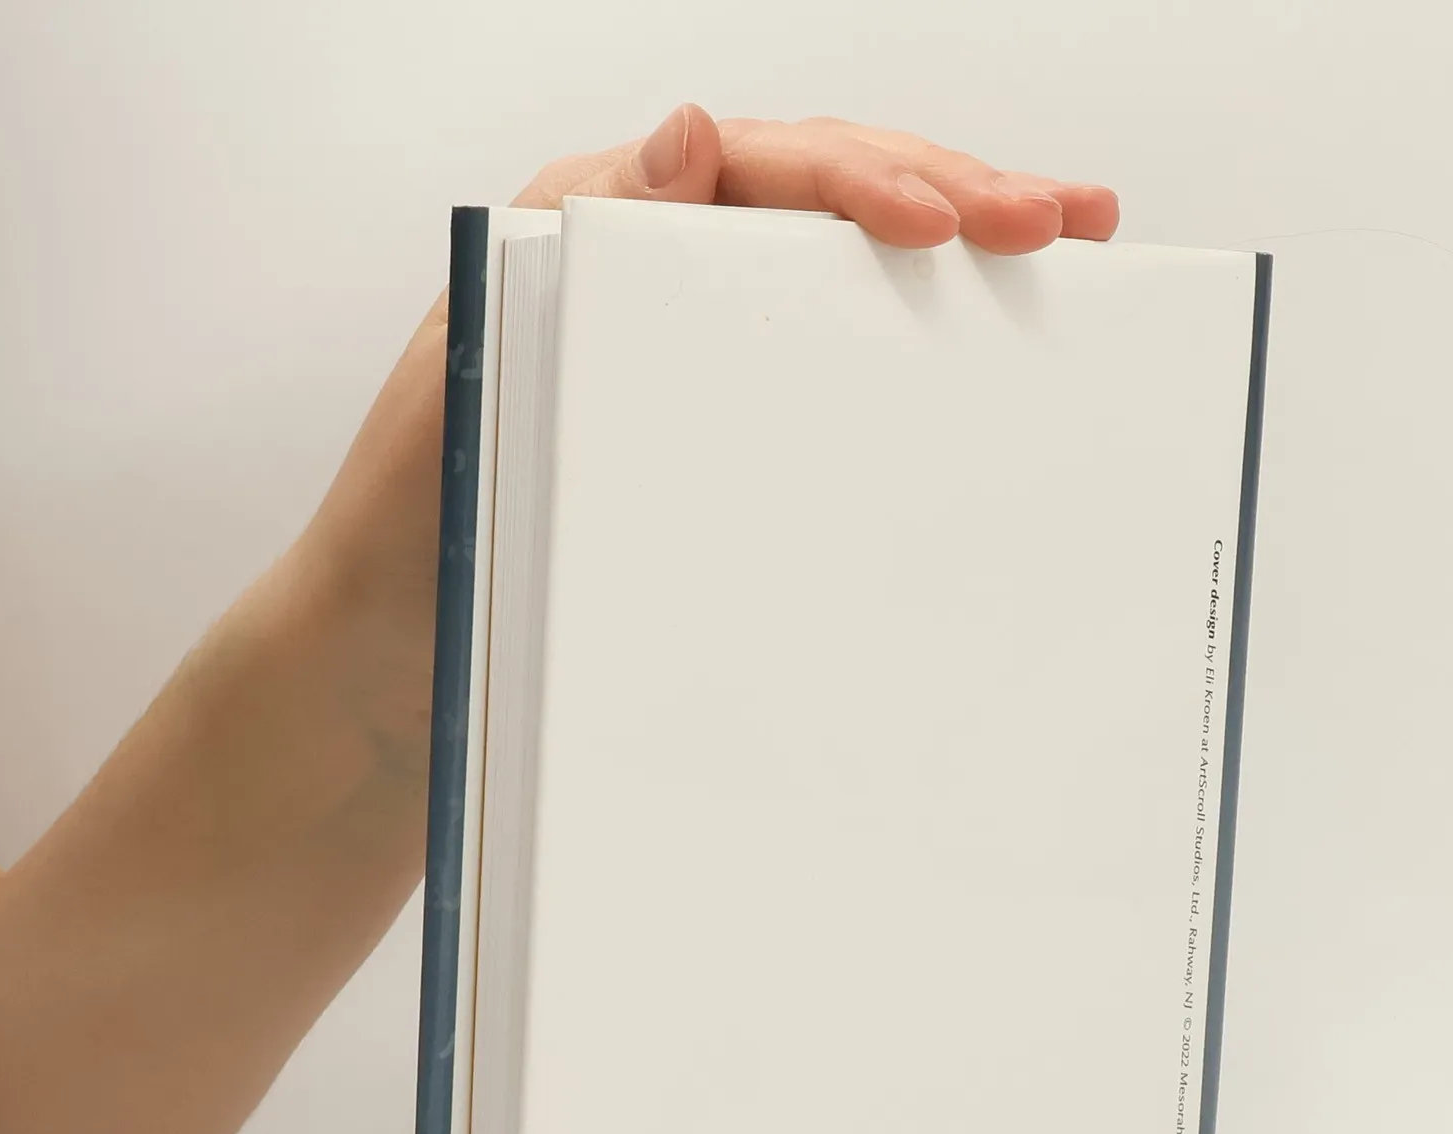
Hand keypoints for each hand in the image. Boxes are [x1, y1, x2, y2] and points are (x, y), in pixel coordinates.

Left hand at [290, 109, 1118, 767]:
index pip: (760, 170)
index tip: (959, 225)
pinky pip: (824, 374)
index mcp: (592, 233)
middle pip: (826, 205)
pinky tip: (981, 354)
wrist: (383, 682)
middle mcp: (651, 275)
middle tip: (1070, 218)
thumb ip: (576, 250)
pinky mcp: (714, 443)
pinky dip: (908, 356)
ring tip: (1065, 255)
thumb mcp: (475, 376)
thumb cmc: (409, 537)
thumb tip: (693, 133)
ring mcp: (690, 357)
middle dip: (957, 197)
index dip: (871, 182)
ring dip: (954, 262)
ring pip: (841, 282)